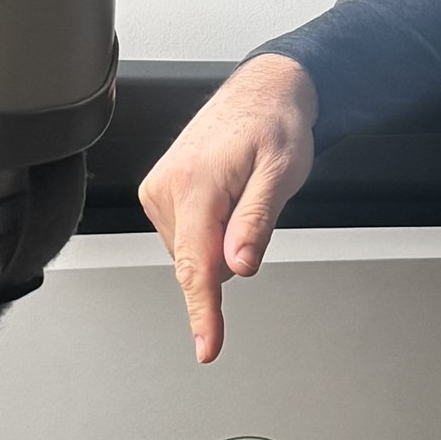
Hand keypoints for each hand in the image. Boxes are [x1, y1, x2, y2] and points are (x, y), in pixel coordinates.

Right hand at [138, 54, 317, 362]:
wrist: (261, 92)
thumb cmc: (275, 125)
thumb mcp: (282, 173)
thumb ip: (257, 222)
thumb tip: (239, 268)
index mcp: (197, 185)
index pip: (197, 266)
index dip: (204, 312)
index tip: (207, 347)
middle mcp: (167, 188)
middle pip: (200, 263)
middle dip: (231, 252)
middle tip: (256, 202)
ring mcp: (159, 190)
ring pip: (194, 253)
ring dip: (221, 238)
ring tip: (241, 191)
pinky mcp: (158, 193)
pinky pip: (187, 236)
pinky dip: (210, 228)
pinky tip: (225, 196)